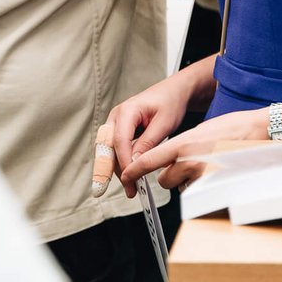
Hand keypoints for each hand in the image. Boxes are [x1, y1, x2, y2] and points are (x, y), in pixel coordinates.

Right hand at [101, 75, 195, 196]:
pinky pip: (115, 149)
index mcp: (127, 110)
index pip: (120, 140)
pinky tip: (129, 177)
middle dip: (110, 171)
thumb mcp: (164, 123)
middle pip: (107, 147)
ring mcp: (116, 123)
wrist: (174, 92)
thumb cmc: (170, 103)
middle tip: (124, 189)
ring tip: (131, 188)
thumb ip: (148, 142)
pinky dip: (120, 164)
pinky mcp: (120, 130)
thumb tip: (135, 163)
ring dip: (117, 170)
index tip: (131, 178)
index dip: (124, 161)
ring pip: (109, 150)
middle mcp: (116, 116)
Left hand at [118, 108, 266, 193]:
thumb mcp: (201, 131)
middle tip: (186, 165)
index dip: (134, 170)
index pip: (150, 160)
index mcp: (184, 143)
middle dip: (171, 176)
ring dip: (189, 181)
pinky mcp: (215, 186)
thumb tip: (169, 159)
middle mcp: (190, 161)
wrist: (260, 132)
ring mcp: (203, 176)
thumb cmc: (234, 128)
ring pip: (183, 186)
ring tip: (208, 165)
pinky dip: (203, 186)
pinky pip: (199, 191)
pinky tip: (216, 173)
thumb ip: (181, 145)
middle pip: (165, 180)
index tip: (126, 177)